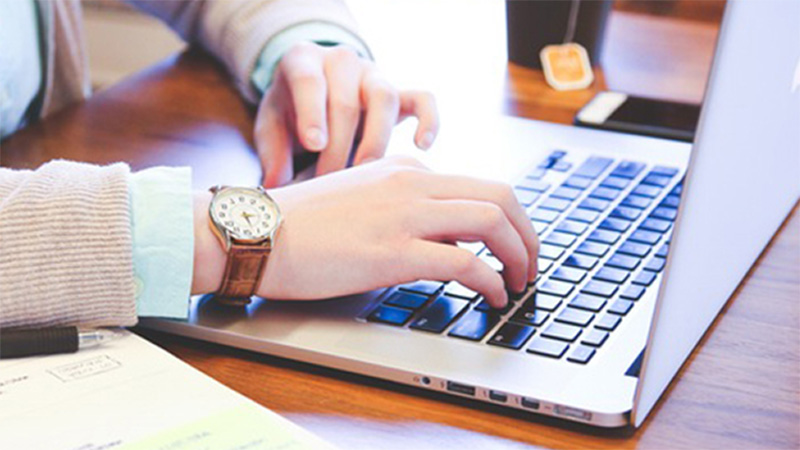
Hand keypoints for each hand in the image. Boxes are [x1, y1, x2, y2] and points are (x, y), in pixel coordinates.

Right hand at [192, 157, 538, 307]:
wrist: (257, 232)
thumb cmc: (301, 224)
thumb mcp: (362, 198)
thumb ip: (404, 208)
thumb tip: (445, 238)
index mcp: (406, 169)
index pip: (478, 184)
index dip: (508, 218)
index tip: (512, 244)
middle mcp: (413, 182)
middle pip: (500, 195)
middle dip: (528, 232)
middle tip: (531, 261)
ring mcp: (405, 214)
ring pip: (492, 221)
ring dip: (520, 255)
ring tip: (520, 282)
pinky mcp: (393, 251)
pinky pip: (465, 262)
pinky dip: (491, 281)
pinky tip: (492, 296)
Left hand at [254, 42, 438, 186]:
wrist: (314, 90)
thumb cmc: (290, 111)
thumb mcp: (271, 125)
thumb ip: (272, 153)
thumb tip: (278, 187)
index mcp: (303, 60)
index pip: (310, 81)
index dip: (312, 113)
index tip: (314, 145)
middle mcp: (342, 61)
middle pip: (346, 100)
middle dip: (337, 147)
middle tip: (327, 183)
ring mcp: (374, 75)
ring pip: (384, 98)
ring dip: (374, 141)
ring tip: (364, 175)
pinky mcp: (400, 92)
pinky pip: (423, 99)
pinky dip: (428, 120)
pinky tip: (422, 146)